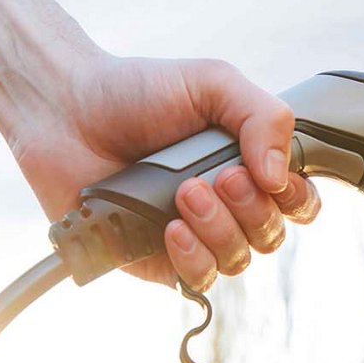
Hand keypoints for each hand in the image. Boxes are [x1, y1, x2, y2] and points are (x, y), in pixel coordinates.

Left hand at [0, 0, 319, 288]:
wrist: (65, 110)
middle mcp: (227, 206)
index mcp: (248, 165)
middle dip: (251, 208)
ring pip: (238, 259)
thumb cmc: (136, 92)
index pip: (298, 201)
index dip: (296, 197)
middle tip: (217, 177)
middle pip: (272, 235)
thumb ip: (263, 116)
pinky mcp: (159, 260)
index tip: (267, 174)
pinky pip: (198, 279)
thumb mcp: (212, 83)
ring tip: (184, 194)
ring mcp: (195, 236)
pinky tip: (171, 229)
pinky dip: (192, 256)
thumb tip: (280, 176)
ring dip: (219, 229)